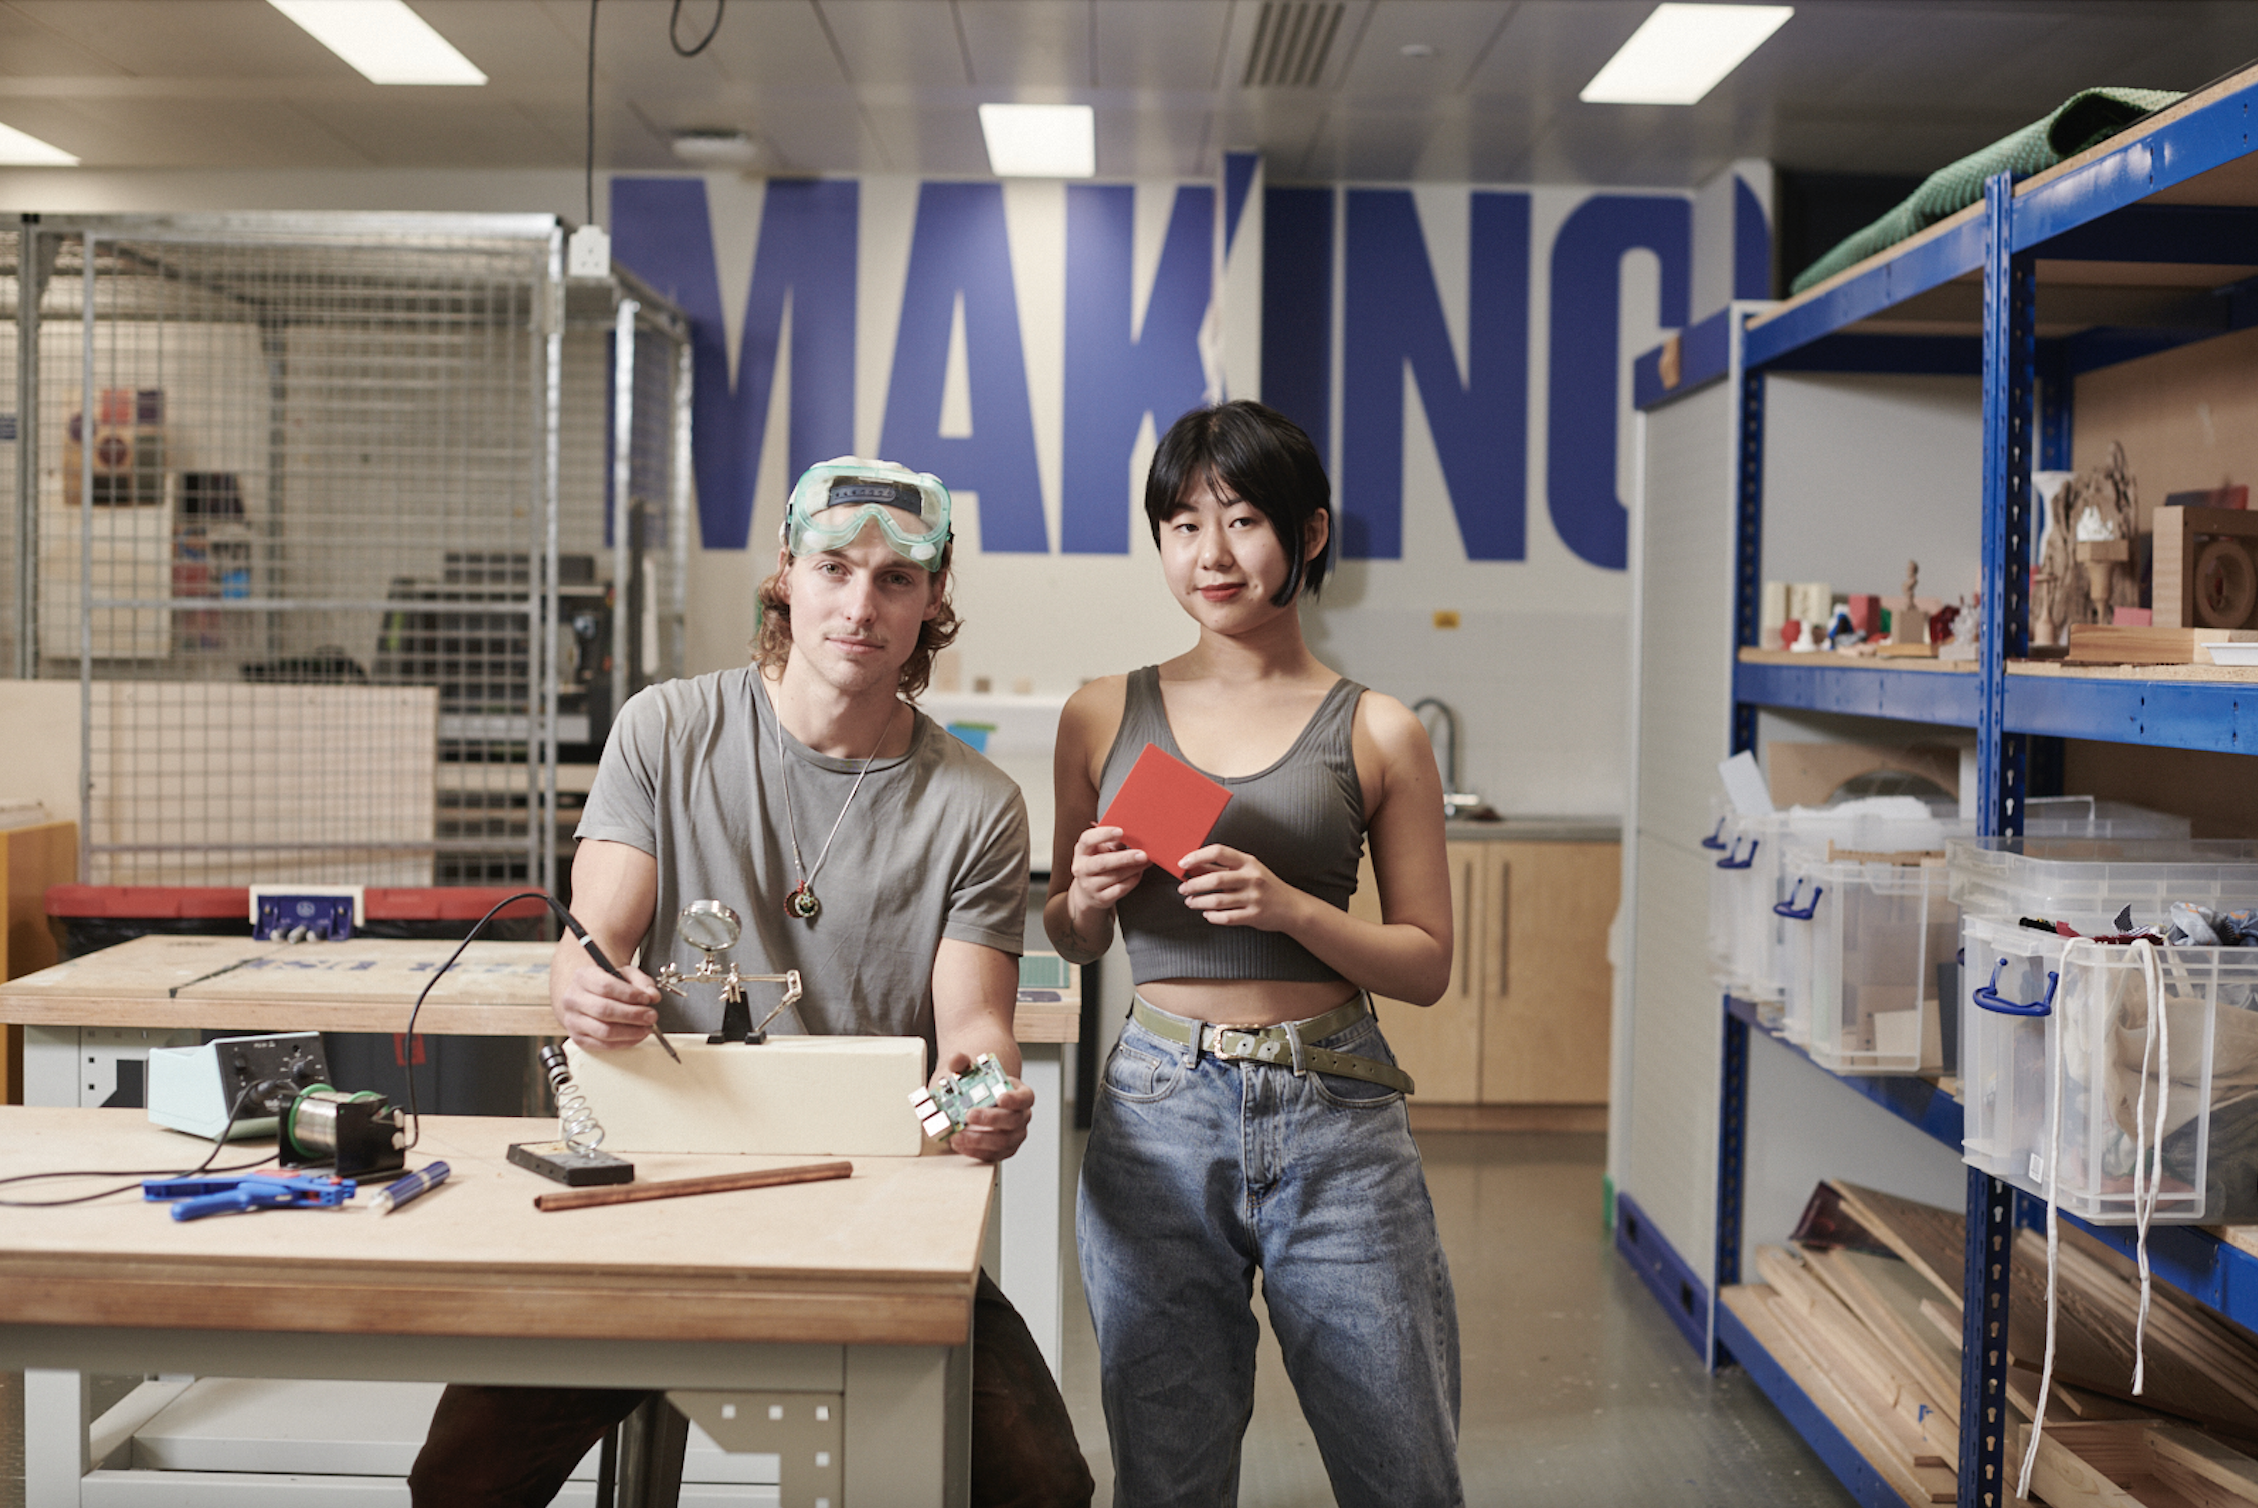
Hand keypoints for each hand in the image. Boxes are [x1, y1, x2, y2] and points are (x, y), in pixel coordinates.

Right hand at [553, 960, 665, 1050]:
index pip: (606, 986)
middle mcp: (573, 999)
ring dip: (630, 1032)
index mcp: (583, 977)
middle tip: (651, 1016)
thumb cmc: (607, 985)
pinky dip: (624, 1043)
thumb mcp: (626, 974)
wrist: (588, 997)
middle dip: (633, 1015)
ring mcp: (573, 1021)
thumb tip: (653, 996)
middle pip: (604, 1010)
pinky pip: (603, 1045)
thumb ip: (642, 982)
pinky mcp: (578, 1039)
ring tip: (646, 1028)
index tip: (646, 999)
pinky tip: (636, 1036)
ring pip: (604, 1031)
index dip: (629, 994)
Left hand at [937, 1052, 1032, 1163]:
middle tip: (970, 1115)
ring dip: (979, 1139)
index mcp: (1020, 1094)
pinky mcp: (1001, 1150)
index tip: (1000, 1097)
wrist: (974, 1103)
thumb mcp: (970, 1071)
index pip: (1025, 1097)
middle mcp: (1021, 1116)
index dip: (1015, 1099)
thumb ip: (962, 1063)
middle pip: (1013, 1121)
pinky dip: (974, 1151)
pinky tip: (959, 1143)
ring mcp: (1013, 1135)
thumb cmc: (977, 1087)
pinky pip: (992, 1155)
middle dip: (991, 1119)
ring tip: (959, 1134)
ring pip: (1002, 1142)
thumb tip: (956, 1059)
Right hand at [1070, 824, 1149, 911]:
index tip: (1121, 831)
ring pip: (1114, 877)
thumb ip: (1114, 841)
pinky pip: (1120, 889)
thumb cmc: (1099, 864)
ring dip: (1134, 869)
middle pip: (1102, 862)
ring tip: (1146, 862)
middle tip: (1142, 854)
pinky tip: (1139, 873)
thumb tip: (1135, 831)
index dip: (1103, 834)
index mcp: (1081, 851)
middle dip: (1124, 858)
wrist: (1088, 893)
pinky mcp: (1101, 898)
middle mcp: (1082, 868)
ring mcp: (1089, 885)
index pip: (1087, 840)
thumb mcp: (1101, 850)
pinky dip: (1132, 880)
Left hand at [1178, 844, 1305, 930]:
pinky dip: (1212, 917)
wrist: (1292, 908)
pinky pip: (1227, 918)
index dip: (1197, 856)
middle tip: (1182, 888)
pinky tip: (1207, 914)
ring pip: (1218, 901)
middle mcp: (1252, 878)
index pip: (1219, 852)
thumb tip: (1194, 866)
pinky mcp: (1254, 916)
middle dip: (1193, 885)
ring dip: (1199, 902)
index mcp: (1248, 862)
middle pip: (1215, 879)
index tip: (1182, 863)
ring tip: (1190, 902)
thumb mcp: (1248, 870)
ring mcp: (1253, 898)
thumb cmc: (1266, 886)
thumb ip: (1223, 868)